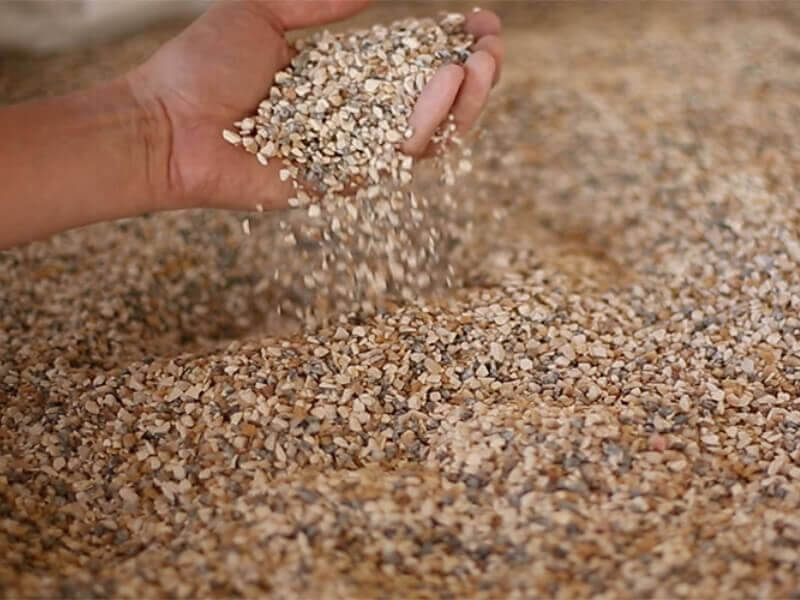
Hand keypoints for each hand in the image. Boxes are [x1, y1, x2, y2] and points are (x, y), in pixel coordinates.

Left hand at [131, 0, 504, 211]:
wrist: (165, 122)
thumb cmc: (202, 68)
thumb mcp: (263, 13)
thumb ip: (320, 3)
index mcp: (339, 80)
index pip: (409, 64)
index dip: (449, 44)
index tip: (482, 22)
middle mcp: (352, 119)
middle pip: (428, 103)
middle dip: (470, 75)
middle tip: (493, 47)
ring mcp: (350, 153)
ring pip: (425, 133)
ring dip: (461, 99)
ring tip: (480, 64)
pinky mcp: (343, 183)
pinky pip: (396, 156)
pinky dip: (427, 122)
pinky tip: (446, 85)